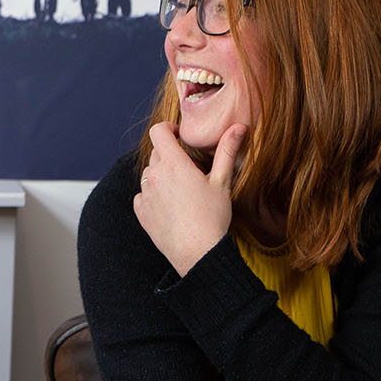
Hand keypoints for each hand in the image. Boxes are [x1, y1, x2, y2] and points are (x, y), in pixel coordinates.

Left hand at [134, 122, 244, 276]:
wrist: (198, 253)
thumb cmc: (212, 217)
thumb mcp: (222, 181)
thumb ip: (227, 151)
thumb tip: (238, 127)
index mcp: (173, 164)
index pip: (159, 131)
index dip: (168, 129)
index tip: (179, 136)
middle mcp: (154, 176)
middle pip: (156, 153)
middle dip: (171, 155)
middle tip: (190, 169)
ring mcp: (145, 195)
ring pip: (148, 174)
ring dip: (161, 175)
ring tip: (182, 190)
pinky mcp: (141, 212)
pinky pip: (142, 195)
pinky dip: (153, 195)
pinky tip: (171, 206)